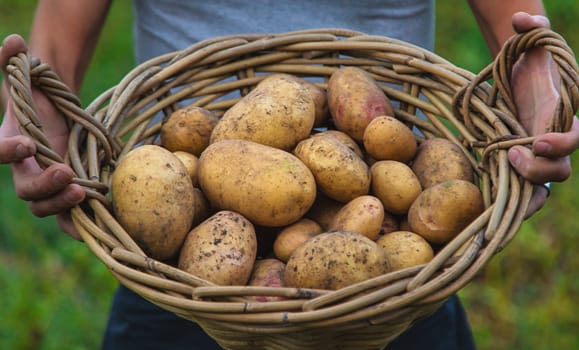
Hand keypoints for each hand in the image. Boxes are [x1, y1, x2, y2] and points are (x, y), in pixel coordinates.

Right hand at [0, 34, 84, 238]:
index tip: (26, 144)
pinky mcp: (65, 194)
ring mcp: (45, 186)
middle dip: (44, 185)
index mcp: (8, 144)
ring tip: (86, 192)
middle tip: (67, 173)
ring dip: (63, 204)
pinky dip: (79, 225)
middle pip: (25, 189)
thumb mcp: (26, 80)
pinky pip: (68, 218)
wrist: (57, 118)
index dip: (6, 152)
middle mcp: (23, 170)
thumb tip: (14, 40)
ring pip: (46, 207)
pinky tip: (98, 223)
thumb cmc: (38, 100)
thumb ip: (14, 63)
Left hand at [507, 13, 578, 217]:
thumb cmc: (528, 67)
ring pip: (541, 189)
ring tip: (498, 181)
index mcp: (563, 119)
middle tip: (511, 155)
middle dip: (538, 170)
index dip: (560, 143)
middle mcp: (553, 145)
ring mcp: (536, 161)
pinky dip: (511, 203)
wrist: (517, 87)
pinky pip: (520, 194)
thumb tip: (522, 17)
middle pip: (559, 172)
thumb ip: (533, 30)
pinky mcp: (519, 169)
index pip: (575, 139)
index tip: (536, 139)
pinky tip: (490, 206)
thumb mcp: (531, 47)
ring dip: (523, 192)